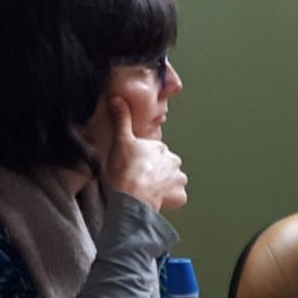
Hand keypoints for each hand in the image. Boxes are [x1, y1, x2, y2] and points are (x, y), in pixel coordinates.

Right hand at [103, 97, 186, 211]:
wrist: (132, 195)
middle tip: (140, 179)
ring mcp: (179, 179)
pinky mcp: (180, 196)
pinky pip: (176, 197)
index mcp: (160, 148)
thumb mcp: (120, 140)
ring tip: (147, 191)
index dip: (144, 160)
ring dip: (163, 186)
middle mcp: (174, 162)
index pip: (155, 153)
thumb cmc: (124, 168)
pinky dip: (168, 200)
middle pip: (166, 167)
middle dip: (156, 173)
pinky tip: (155, 200)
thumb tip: (117, 98)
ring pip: (173, 181)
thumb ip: (121, 119)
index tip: (134, 166)